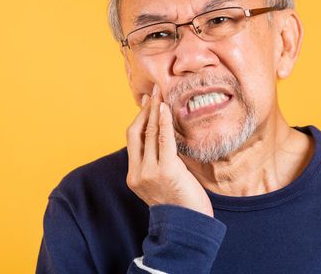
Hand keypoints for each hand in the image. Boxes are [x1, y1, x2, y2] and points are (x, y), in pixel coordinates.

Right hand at [126, 84, 213, 216]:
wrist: (189, 228)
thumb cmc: (181, 206)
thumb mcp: (163, 183)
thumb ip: (159, 163)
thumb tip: (164, 139)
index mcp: (134, 177)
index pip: (132, 141)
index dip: (138, 119)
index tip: (145, 103)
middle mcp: (137, 173)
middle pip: (136, 133)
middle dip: (144, 110)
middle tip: (152, 92)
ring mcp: (149, 172)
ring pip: (149, 133)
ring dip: (155, 111)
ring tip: (160, 95)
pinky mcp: (165, 170)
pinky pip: (163, 140)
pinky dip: (164, 122)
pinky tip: (165, 109)